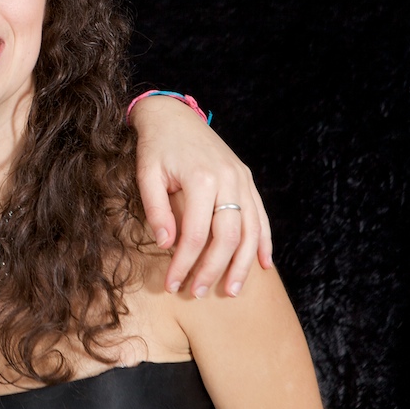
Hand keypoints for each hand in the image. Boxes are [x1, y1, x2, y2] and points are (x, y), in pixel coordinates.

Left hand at [130, 94, 272, 296]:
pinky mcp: (246, 178)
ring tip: (232, 290)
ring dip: (243, 264)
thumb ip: (155, 209)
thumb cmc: (156, 147)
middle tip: (197, 292)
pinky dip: (264, 241)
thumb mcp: (146, 174)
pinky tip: (263, 264)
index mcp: (201, 179)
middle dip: (213, 270)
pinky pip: (260, 215)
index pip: (196, 235)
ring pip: (250, 229)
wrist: (173, 116)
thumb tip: (167, 244)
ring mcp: (242, 179)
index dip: (184, 264)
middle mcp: (228, 179)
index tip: (173, 284)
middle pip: (228, 236)